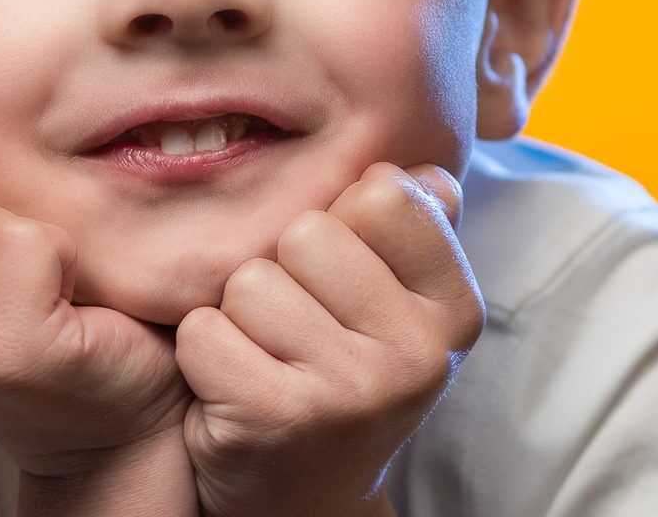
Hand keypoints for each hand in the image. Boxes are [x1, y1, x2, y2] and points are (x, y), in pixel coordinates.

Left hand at [175, 162, 484, 516]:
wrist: (305, 500)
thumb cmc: (341, 378)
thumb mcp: (394, 311)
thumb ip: (411, 234)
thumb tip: (426, 173)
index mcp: (454, 311)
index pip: (382, 193)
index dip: (339, 223)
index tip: (340, 279)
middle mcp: (417, 354)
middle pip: (305, 231)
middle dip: (281, 272)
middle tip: (295, 332)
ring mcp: (351, 391)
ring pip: (247, 281)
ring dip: (238, 317)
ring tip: (266, 361)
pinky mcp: (277, 418)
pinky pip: (202, 330)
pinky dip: (202, 355)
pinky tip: (233, 390)